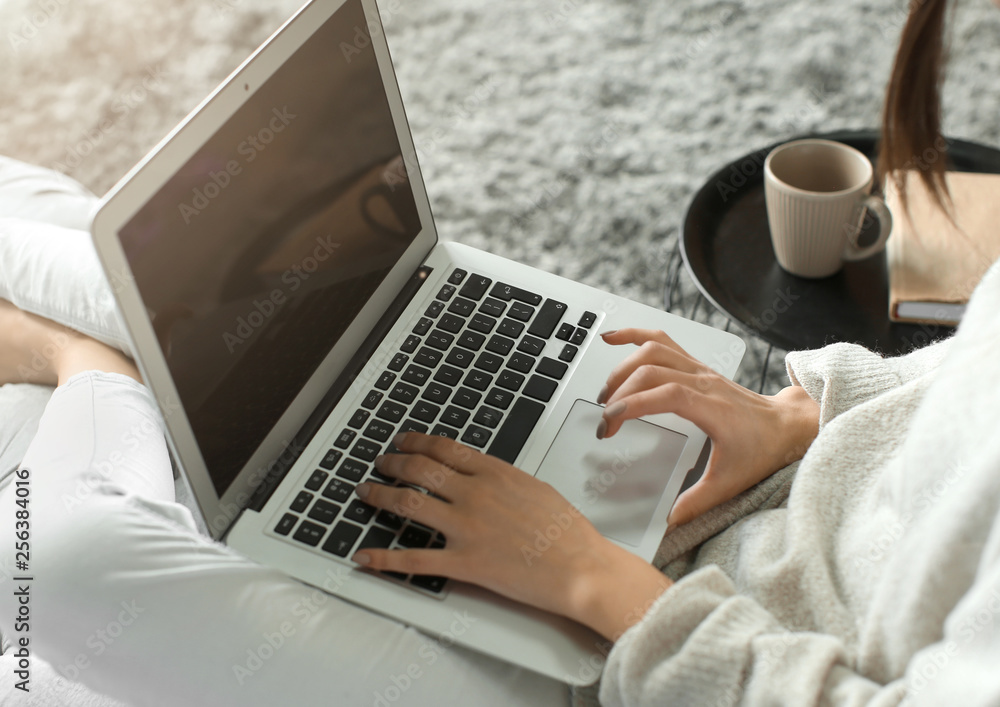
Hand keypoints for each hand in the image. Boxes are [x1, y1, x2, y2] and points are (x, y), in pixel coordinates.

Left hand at [352, 433, 671, 640]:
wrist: (581, 567)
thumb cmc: (567, 533)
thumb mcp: (534, 488)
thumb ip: (502, 480)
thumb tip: (480, 476)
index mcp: (494, 473)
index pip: (444, 448)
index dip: (416, 442)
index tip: (403, 442)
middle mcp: (475, 494)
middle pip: (419, 469)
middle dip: (392, 463)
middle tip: (380, 464)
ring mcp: (466, 528)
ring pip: (408, 503)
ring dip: (380, 495)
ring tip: (366, 493)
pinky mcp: (463, 562)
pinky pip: (414, 559)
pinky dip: (384, 559)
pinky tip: (364, 556)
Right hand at [597, 328, 818, 526]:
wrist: (787, 427)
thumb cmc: (763, 449)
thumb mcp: (731, 482)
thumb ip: (698, 502)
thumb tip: (669, 520)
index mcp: (712, 407)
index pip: (665, 394)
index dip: (632, 404)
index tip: (609, 424)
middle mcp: (703, 381)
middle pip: (651, 370)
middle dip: (619, 393)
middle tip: (604, 421)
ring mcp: (698, 369)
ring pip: (653, 350)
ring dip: (623, 366)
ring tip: (604, 391)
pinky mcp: (694, 366)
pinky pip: (662, 340)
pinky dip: (634, 335)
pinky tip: (613, 338)